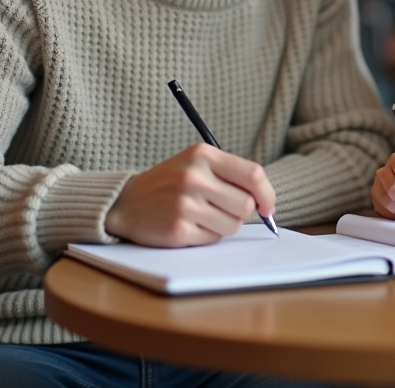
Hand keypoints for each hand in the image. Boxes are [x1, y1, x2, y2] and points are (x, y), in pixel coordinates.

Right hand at [105, 143, 275, 246]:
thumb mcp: (197, 164)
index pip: (253, 174)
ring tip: (203, 215)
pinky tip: (190, 225)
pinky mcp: (178, 229)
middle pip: (246, 204)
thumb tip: (266, 202)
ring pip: (233, 225)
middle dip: (242, 212)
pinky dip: (207, 235)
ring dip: (224, 225)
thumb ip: (231, 174)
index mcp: (202, 155)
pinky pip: (213, 238)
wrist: (127, 203)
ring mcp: (184, 204)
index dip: (267, 194)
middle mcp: (193, 177)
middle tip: (224, 209)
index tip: (267, 206)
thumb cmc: (171, 183)